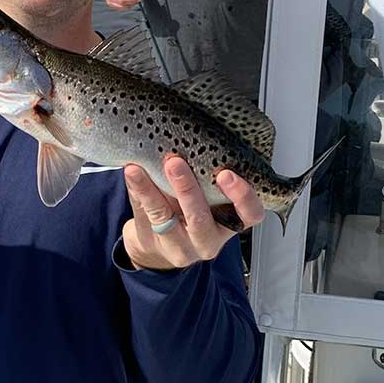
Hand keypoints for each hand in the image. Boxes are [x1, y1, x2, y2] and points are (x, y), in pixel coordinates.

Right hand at [105, 0, 142, 9]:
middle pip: (125, 5)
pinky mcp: (119, 4)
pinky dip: (134, 1)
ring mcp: (114, 4)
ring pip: (128, 6)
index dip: (132, 0)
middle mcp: (111, 1)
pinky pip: (128, 5)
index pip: (123, 1)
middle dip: (134, 1)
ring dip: (135, 1)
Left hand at [121, 157, 264, 269]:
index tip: (227, 173)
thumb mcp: (200, 193)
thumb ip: (199, 172)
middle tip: (176, 162)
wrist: (156, 241)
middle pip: (203, 218)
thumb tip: (184, 136)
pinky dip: (140, 190)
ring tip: (147, 167)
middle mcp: (210, 237)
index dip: (243, 196)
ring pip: (171, 219)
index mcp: (229, 219)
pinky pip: (149, 215)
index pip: (250, 213)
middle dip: (188, 189)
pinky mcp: (159, 244)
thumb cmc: (183, 209)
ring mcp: (184, 246)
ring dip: (156, 189)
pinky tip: (133, 174)